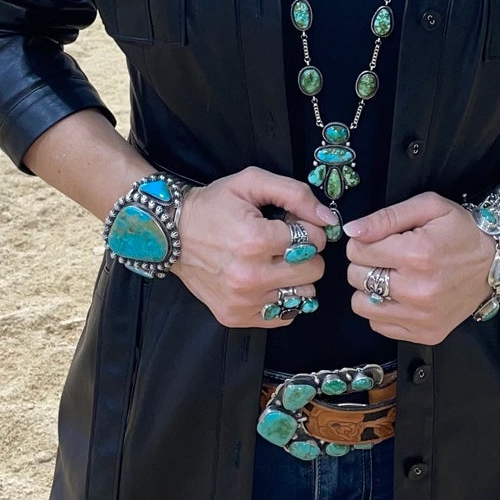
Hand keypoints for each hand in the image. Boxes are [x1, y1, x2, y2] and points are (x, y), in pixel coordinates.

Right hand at [172, 167, 335, 329]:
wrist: (170, 234)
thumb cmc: (213, 206)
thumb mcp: (251, 183)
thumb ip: (295, 194)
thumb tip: (329, 219)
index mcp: (255, 240)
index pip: (315, 240)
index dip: (309, 227)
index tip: (291, 222)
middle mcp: (250, 276)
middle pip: (314, 270)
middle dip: (306, 252)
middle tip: (284, 243)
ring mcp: (243, 301)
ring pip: (304, 295)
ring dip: (296, 277)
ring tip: (275, 262)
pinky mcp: (236, 317)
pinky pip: (284, 315)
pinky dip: (282, 297)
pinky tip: (267, 279)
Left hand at [342, 192, 494, 344]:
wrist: (496, 261)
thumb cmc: (461, 231)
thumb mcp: (429, 208)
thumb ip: (386, 217)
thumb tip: (352, 231)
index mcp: (416, 254)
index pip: (358, 251)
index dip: (362, 242)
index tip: (377, 240)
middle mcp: (418, 290)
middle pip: (357, 278)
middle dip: (364, 263)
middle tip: (385, 257)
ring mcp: (422, 317)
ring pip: (362, 305)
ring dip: (369, 289)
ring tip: (391, 277)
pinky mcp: (426, 333)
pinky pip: (379, 325)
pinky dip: (383, 310)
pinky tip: (400, 295)